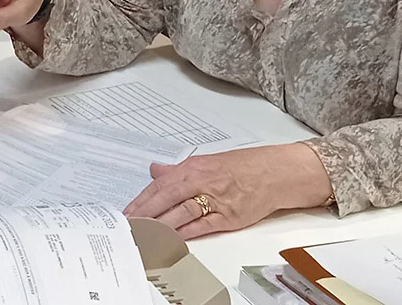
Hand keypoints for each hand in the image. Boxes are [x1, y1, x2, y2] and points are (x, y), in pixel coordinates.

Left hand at [123, 144, 331, 238]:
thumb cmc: (242, 167)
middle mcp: (202, 182)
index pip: (160, 185)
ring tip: (144, 234)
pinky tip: (172, 238)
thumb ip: (178, 170)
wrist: (274, 172)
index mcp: (194, 168)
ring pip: (182, 212)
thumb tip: (155, 170)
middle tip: (129, 225)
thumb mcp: (207, 162)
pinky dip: (187, 232)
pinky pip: (203, 225)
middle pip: (167, 198)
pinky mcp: (229, 216)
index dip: (142, 200)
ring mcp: (216, 199)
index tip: (127, 212)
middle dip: (145, 213)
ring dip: (161, 224)